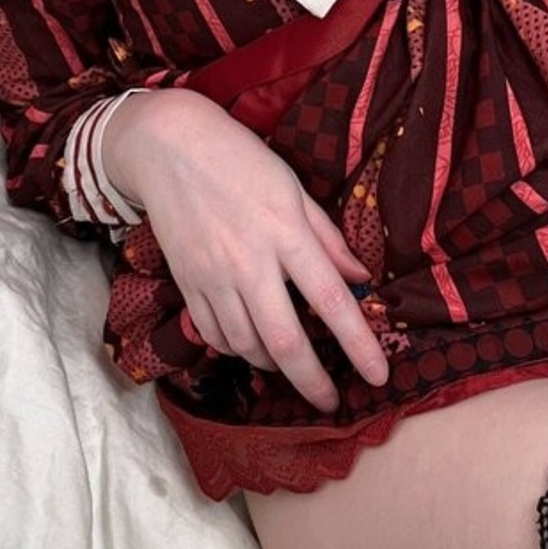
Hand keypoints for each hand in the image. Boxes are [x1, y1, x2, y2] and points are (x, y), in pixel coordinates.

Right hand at [102, 87, 388, 412]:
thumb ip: (327, 237)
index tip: (379, 376)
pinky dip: (236, 349)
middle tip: (330, 402)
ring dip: (274, 365)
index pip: (332, 300)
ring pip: (247, 345)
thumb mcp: (293, 188)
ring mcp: (213, 276)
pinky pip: (214, 334)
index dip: (359, 344)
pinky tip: (251, 345)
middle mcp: (250, 261)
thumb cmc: (240, 160)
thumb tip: (360, 278)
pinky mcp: (187, 282)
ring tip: (292, 366)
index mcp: (286, 232)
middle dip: (312, 381)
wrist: (168, 146)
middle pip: (285, 340)